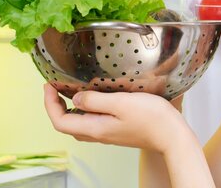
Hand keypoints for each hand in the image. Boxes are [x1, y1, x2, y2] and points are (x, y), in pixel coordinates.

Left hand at [43, 83, 190, 153]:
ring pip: (78, 124)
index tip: (48, 85)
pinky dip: (84, 110)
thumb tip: (76, 98)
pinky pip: (92, 122)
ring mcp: (108, 134)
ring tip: (69, 91)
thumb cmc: (151, 118)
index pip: (60, 121)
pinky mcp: (117, 130)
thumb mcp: (121, 103)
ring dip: (68, 109)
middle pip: (66, 124)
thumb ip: (96, 100)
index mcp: (95, 127)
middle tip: (55, 88)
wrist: (171, 135)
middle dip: (55, 106)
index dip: (49, 103)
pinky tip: (93, 99)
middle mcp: (98, 134)